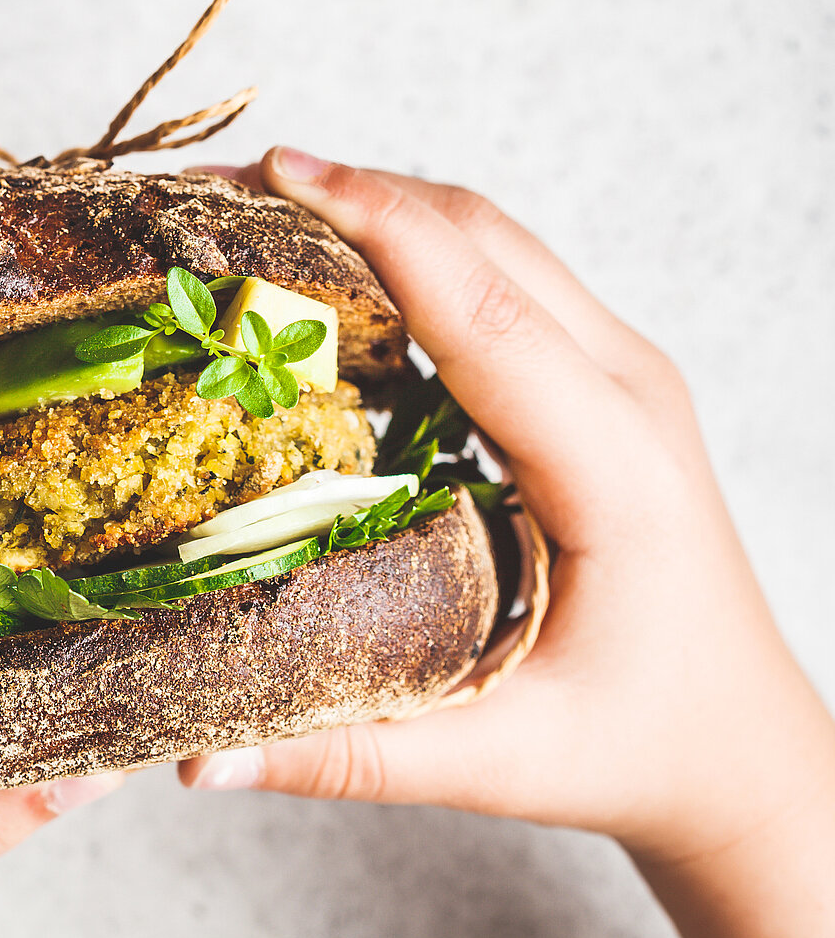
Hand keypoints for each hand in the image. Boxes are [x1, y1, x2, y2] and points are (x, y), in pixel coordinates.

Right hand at [179, 148, 834, 937]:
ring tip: (253, 211)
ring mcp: (621, 374)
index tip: (274, 177)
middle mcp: (628, 390)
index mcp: (613, 463)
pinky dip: (410, 246)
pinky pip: (499, 275)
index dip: (376, 227)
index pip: (484, 309)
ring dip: (378, 207)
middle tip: (220, 190)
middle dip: (350, 193)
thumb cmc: (641, 746)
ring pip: (493, 239)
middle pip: (483, 237)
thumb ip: (347, 753)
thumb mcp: (498, 760)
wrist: (742, 749)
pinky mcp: (598, 379)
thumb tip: (194, 760)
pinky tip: (329, 269)